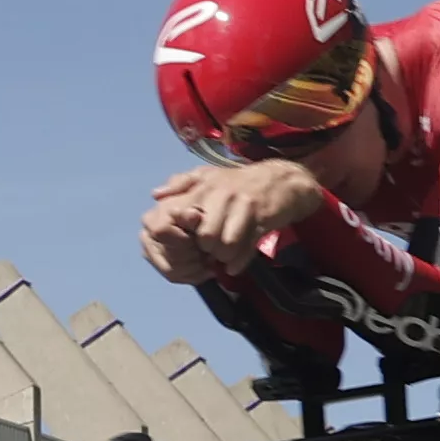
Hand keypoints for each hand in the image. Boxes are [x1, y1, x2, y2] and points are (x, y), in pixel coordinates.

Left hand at [140, 159, 325, 284]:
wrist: (284, 181)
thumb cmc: (239, 183)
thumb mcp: (207, 176)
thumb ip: (180, 184)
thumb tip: (155, 195)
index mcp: (203, 187)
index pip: (179, 218)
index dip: (179, 238)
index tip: (186, 243)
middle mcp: (221, 195)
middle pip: (205, 237)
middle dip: (205, 250)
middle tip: (209, 251)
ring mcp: (244, 207)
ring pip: (225, 245)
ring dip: (223, 256)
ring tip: (222, 255)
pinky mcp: (263, 220)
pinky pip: (246, 249)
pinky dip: (238, 262)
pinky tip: (234, 264)